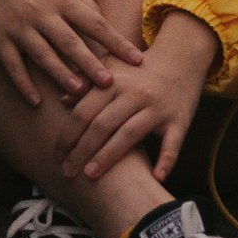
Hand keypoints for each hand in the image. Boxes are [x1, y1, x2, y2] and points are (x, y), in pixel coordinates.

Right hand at [0, 0, 142, 106]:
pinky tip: (35, 101)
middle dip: (90, 63)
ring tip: (78, 91)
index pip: (95, 23)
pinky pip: (12, 65)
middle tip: (109, 83)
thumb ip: (83, 1)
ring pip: (43, 55)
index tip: (136, 59)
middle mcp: (41, 12)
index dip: (116, 42)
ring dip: (60, 74)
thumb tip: (105, 22)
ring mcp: (19, 27)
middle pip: (70, 41)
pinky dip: (23, 83)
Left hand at [55, 11, 219, 182]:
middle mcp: (135, 94)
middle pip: (103, 125)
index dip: (68, 135)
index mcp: (114, 81)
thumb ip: (86, 81)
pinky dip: (166, 161)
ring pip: (129, 135)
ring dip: (108, 157)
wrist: (181, 59)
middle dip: (81, 151)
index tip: (56, 155)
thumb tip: (63, 100)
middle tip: (67, 172)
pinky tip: (155, 177)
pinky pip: (173, 143)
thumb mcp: (111, 67)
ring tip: (90, 176)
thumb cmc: (138, 69)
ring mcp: (158, 108)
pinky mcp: (179, 120)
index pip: (85, 111)